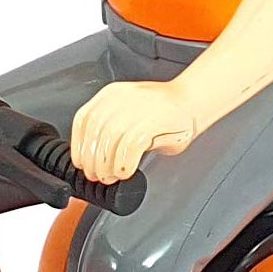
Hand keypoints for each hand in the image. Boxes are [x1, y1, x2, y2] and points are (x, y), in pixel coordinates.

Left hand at [71, 81, 196, 183]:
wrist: (193, 101)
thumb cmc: (164, 113)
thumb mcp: (130, 115)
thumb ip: (111, 130)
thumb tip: (95, 159)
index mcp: (111, 95)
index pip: (83, 119)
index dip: (79, 145)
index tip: (81, 162)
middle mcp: (121, 98)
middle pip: (95, 132)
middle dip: (92, 160)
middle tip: (97, 175)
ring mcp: (138, 108)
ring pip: (110, 139)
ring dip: (107, 164)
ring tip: (111, 176)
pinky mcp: (153, 121)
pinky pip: (130, 145)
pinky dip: (124, 163)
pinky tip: (126, 171)